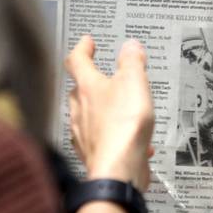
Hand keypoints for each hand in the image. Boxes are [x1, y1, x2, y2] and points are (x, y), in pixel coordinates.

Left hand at [65, 36, 153, 190]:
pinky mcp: (93, 153)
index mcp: (88, 87)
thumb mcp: (135, 83)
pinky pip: (101, 139)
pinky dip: (115, 136)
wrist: (118, 170)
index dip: (83, 48)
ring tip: (122, 108)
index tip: (87, 42)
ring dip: (102, 109)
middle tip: (100, 75)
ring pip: (88, 115)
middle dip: (90, 81)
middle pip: (79, 90)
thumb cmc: (123, 127)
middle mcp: (80, 110)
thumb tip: (130, 46)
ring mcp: (84, 133)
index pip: (77, 60)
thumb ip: (132, 62)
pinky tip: (135, 141)